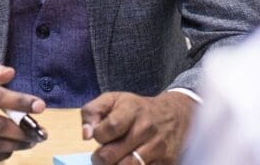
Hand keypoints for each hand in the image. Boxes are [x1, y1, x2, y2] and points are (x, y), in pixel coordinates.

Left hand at [81, 91, 195, 164]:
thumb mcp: (112, 100)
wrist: (173, 114)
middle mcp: (146, 129)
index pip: (107, 129)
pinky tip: (128, 162)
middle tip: (103, 154)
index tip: (100, 135)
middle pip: (111, 156)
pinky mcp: (166, 162)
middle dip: (101, 158)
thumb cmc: (136, 109)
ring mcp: (157, 148)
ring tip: (115, 160)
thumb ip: (92, 112)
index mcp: (131, 111)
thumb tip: (86, 135)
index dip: (98, 136)